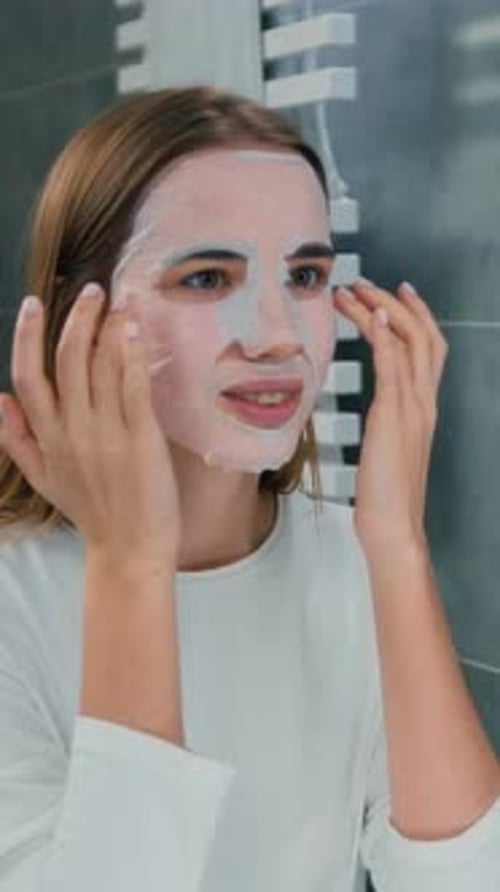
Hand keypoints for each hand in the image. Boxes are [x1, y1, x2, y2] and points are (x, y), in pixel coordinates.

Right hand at [0, 284, 179, 566]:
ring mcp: (107, 435)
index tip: (35, 303)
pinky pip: (133, 388)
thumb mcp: (43, 478)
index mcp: (48, 439)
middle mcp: (73, 432)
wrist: (130, 551)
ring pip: (100, 367)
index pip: (27, 377)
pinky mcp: (142, 441)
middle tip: (93, 289)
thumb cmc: (91, 512)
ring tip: (119, 299)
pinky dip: (132, 355)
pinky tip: (135, 328)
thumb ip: (17, 439)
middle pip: (67, 361)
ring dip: (107, 327)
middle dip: (77, 318)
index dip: (28, 336)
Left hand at [333, 279, 447, 554]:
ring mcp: (413, 406)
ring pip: (407, 341)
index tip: (395, 295)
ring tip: (353, 289)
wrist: (395, 526)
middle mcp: (424, 402)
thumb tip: (377, 413)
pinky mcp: (393, 414)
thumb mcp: (388, 451)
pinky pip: (393, 364)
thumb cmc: (386, 496)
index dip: (415, 318)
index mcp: (424, 410)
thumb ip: (388, 426)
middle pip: (423, 336)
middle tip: (368, 282)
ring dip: (380, 309)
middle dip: (397, 304)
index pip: (428, 351)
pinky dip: (383, 335)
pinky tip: (370, 315)